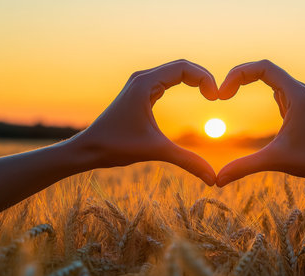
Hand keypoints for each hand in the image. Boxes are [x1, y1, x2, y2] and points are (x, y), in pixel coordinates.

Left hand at [72, 60, 217, 184]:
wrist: (89, 149)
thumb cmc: (116, 146)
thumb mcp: (157, 151)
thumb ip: (188, 161)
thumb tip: (213, 179)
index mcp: (145, 83)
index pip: (183, 68)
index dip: (205, 78)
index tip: (216, 97)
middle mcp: (142, 78)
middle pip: (181, 66)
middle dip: (202, 78)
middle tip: (216, 96)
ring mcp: (140, 84)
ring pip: (173, 72)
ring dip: (194, 79)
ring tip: (209, 95)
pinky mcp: (139, 93)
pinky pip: (166, 81)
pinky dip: (183, 84)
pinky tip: (194, 95)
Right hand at [217, 60, 304, 186]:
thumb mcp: (273, 161)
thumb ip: (244, 167)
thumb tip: (217, 180)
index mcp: (296, 94)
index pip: (263, 68)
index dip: (239, 75)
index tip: (223, 95)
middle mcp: (298, 90)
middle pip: (264, 68)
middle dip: (240, 75)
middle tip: (221, 94)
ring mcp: (298, 97)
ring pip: (270, 76)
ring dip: (248, 79)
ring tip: (228, 92)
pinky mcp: (296, 106)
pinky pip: (275, 87)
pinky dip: (258, 87)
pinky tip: (246, 96)